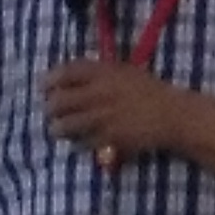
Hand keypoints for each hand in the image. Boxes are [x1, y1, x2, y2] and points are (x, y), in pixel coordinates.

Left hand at [43, 54, 191, 158]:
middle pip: (59, 101)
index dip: (50, 79)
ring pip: (65, 125)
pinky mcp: (106, 138)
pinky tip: (78, 141)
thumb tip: (67, 77)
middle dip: (49, 108)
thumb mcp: (123, 71)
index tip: (43, 86)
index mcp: (103, 73)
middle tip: (50, 111)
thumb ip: (96, 72)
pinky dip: (76, 143)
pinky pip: (80, 143)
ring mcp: (101, 118)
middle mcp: (98, 93)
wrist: (170, 115)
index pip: (66, 73)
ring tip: (58, 129)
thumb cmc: (148, 90)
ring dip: (57, 128)